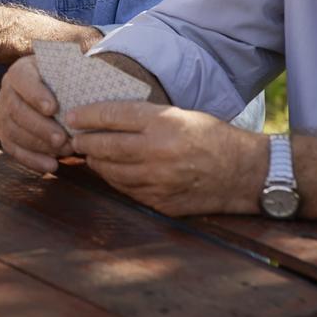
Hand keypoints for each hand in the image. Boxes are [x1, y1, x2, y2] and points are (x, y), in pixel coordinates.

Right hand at [0, 55, 72, 172]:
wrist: (53, 93)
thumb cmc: (63, 82)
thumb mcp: (66, 72)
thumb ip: (72, 75)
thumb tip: (92, 79)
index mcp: (20, 71)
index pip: (22, 79)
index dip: (35, 94)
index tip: (53, 108)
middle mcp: (7, 91)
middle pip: (16, 110)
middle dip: (40, 127)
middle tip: (63, 139)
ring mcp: (3, 114)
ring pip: (13, 131)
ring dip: (39, 145)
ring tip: (64, 151)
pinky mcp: (5, 134)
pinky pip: (13, 149)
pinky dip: (32, 160)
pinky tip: (51, 165)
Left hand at [68, 101, 266, 216]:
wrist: (244, 173)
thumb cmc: (211, 137)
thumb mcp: (180, 114)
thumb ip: (144, 117)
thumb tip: (106, 115)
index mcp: (164, 123)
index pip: (113, 115)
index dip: (88, 115)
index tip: (72, 115)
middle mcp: (158, 152)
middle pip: (106, 145)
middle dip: (84, 140)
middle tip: (73, 136)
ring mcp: (158, 181)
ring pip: (111, 171)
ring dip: (95, 161)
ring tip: (88, 153)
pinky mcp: (160, 202)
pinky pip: (125, 189)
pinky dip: (113, 179)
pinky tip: (109, 171)